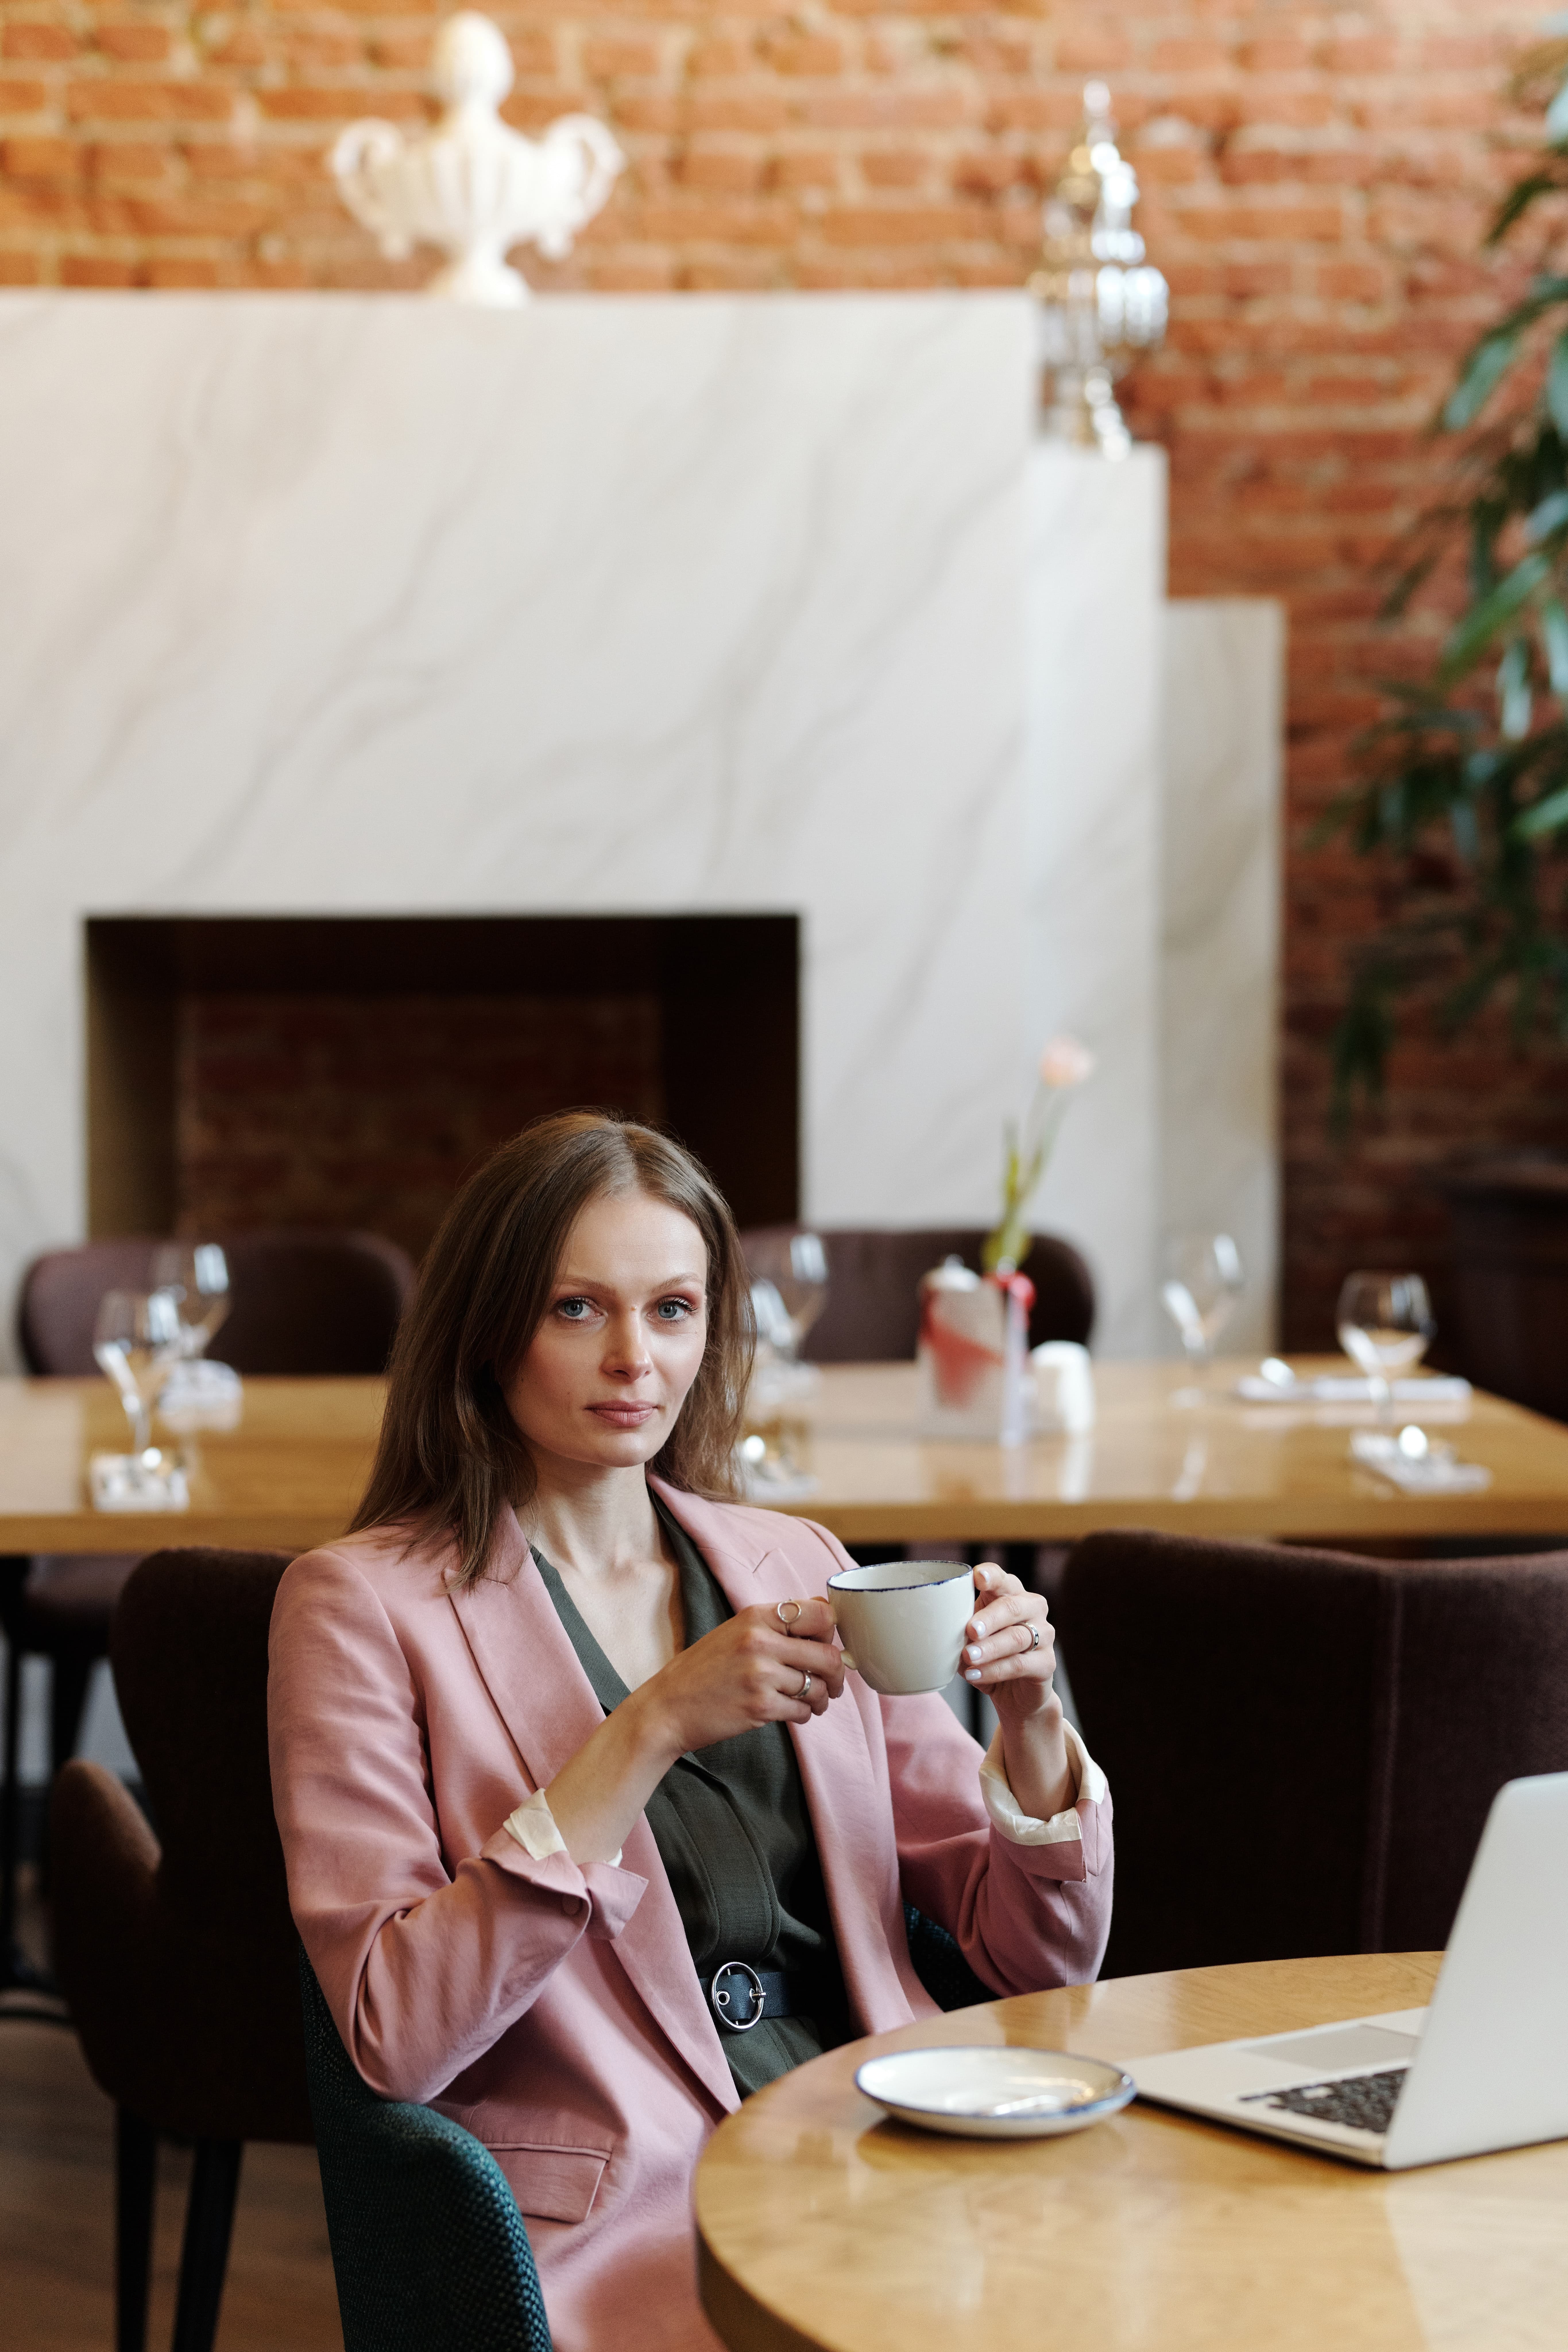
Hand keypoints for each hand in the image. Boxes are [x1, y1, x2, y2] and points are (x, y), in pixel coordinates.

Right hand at [637, 1597, 845, 1757]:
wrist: (667, 1707)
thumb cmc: (704, 1670)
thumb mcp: (736, 1632)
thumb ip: (776, 1625)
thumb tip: (827, 1618)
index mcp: (756, 1616)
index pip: (821, 1615)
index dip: (831, 1634)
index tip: (827, 1646)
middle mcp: (760, 1641)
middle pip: (827, 1655)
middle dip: (837, 1674)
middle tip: (832, 1684)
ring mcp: (760, 1674)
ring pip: (818, 1686)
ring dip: (821, 1698)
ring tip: (813, 1702)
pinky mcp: (759, 1705)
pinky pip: (803, 1710)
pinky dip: (804, 1714)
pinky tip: (791, 1712)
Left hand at [961, 1564, 1056, 1722]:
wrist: (1014, 1693)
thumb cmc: (988, 1655)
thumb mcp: (971, 1638)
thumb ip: (961, 1627)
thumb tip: (939, 1628)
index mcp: (1011, 1594)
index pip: (1003, 1579)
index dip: (992, 1576)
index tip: (977, 1577)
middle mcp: (1032, 1608)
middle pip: (1012, 1606)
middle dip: (989, 1618)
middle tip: (970, 1630)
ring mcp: (1044, 1634)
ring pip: (1016, 1637)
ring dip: (989, 1648)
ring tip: (968, 1657)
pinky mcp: (1047, 1663)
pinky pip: (1020, 1664)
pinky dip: (995, 1670)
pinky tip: (975, 1675)